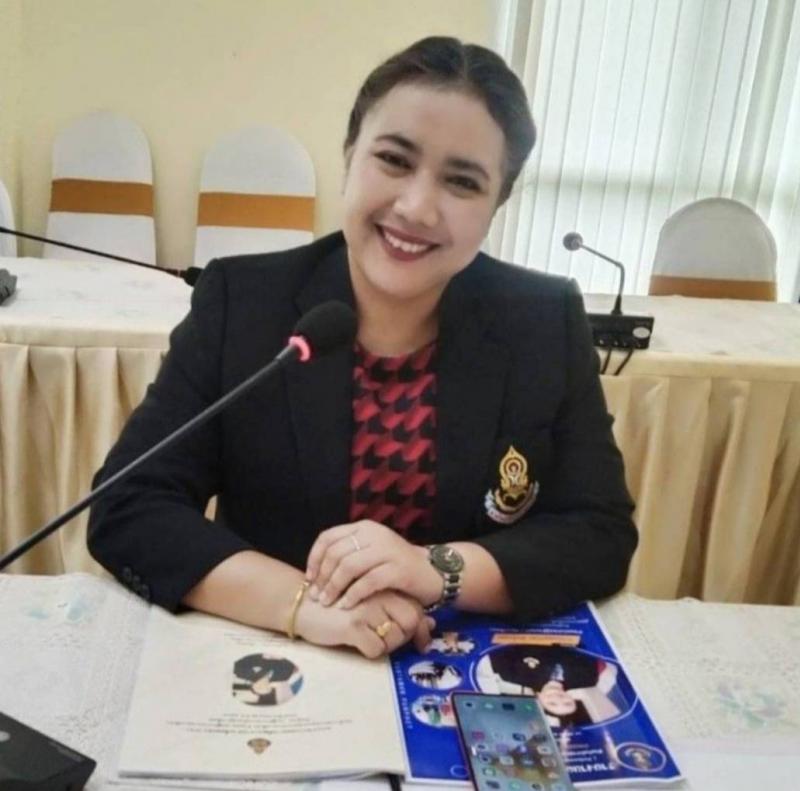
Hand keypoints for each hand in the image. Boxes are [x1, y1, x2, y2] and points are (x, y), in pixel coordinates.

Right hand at [294, 588, 433, 658]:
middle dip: (402, 638)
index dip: (421, 629)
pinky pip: (376, 650)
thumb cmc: (340, 607)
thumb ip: (400, 610)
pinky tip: (354, 642)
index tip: (421, 644)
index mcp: (385, 585)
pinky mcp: (353, 624)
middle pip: (411, 623)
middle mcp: (380, 593)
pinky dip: (368, 651)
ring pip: (395, 638)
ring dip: (384, 645)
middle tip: (383, 640)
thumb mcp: (372, 603)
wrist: (303, 606)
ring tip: (365, 638)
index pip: (417, 609)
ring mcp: (367, 607)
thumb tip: (431, 624)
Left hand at [305, 520, 441, 608]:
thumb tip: (317, 568)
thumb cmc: (397, 567)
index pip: (328, 537)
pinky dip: (353, 595)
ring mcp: (388, 550)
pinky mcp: (398, 569)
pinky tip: (346, 606)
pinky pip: (368, 582)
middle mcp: (375, 534)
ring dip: (334, 587)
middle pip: (336, 553)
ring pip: (349, 566)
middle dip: (322, 577)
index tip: (309, 578)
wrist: (433, 573)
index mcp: (364, 528)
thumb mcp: (371, 552)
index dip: (314, 558)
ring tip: (327, 603)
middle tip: (316, 596)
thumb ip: (349, 554)